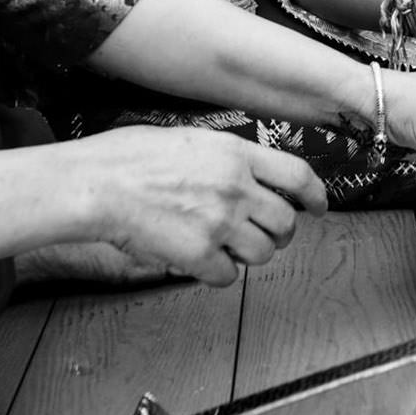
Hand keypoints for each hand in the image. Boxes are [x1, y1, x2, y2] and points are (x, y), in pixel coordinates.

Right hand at [66, 125, 325, 286]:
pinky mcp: (198, 254)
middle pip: (285, 222)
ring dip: (248, 255)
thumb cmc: (128, 157)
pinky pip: (228, 276)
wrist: (97, 184)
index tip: (318, 207)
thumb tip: (243, 170)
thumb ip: (224, 155)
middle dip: (279, 233)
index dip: (315, 195)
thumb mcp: (188, 138)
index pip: (297, 176)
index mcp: (235, 153)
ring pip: (262, 254)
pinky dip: (217, 273)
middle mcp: (236, 187)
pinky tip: (200, 260)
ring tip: (225, 247)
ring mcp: (219, 222)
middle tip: (263, 235)